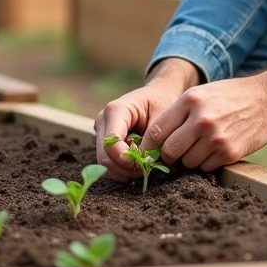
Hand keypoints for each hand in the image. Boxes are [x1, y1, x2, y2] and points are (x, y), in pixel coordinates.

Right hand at [95, 59, 199, 181]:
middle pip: (104, 156)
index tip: (143, 165)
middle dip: (125, 168)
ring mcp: (102, 131)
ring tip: (143, 167)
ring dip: (123, 171)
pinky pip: (109, 162)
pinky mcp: (104, 141)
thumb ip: (154, 136)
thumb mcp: (164, 115)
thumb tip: (145, 160)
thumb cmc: (162, 102)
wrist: (157, 95)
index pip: (111, 143)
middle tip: (145, 169)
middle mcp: (103, 120)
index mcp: (115, 110)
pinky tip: (137, 164)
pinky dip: (122, 169)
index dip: (125, 159)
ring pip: (104, 162)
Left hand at [141, 64, 266, 172]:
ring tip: (200, 146)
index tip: (149, 151)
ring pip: (187, 162)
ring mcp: (216, 137)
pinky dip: (206, 163)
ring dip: (189, 159)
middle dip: (168, 156)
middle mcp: (202, 119)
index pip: (156, 131)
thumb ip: (178, 113)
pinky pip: (205, 167)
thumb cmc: (229, 96)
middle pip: (169, 151)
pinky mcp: (229, 153)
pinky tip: (214, 150)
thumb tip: (153, 140)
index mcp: (191, 100)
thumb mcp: (201, 94)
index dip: (149, 145)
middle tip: (174, 153)